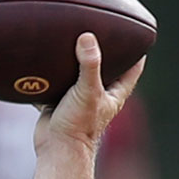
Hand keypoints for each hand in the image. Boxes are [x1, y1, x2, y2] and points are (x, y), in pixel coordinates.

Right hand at [36, 33, 145, 150]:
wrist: (56, 149)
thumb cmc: (79, 125)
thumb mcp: (88, 91)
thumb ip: (89, 65)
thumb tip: (88, 38)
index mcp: (114, 93)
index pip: (132, 69)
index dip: (137, 52)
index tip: (138, 35)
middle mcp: (98, 95)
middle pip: (105, 69)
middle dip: (103, 52)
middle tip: (99, 30)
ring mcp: (78, 99)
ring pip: (77, 75)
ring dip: (74, 61)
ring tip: (69, 38)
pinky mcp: (58, 103)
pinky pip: (53, 84)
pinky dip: (48, 74)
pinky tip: (40, 59)